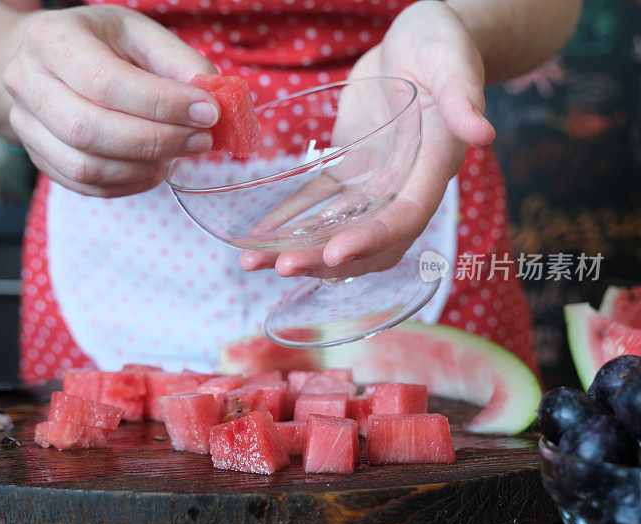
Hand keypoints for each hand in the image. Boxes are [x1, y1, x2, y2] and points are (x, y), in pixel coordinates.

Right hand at [2, 5, 219, 197]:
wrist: (42, 61)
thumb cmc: (98, 44)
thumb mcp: (139, 34)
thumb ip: (178, 62)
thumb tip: (214, 98)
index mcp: (51, 39)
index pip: (106, 82)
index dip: (162, 104)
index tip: (208, 112)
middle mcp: (26, 83)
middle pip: (89, 129)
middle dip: (157, 140)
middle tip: (201, 139)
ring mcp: (25, 126)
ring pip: (85, 166)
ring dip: (143, 166)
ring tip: (180, 152)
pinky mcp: (39, 158)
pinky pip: (85, 185)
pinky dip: (128, 183)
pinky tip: (154, 167)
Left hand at [239, 0, 494, 277]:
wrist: (415, 43)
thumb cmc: (439, 44)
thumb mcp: (451, 60)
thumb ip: (464, 96)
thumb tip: (483, 133)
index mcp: (433, 166)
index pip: (405, 216)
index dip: (372, 238)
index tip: (334, 252)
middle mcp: (404, 186)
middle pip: (367, 240)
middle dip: (325, 258)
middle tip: (282, 266)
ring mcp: (373, 183)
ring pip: (336, 229)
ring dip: (298, 249)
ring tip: (254, 261)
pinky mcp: (348, 170)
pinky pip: (316, 202)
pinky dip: (288, 220)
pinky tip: (259, 233)